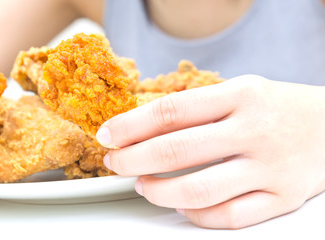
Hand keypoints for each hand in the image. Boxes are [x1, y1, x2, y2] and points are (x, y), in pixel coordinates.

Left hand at [96, 75, 324, 228]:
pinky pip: (227, 217)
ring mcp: (268, 168)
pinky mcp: (280, 198)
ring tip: (142, 185)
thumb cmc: (276, 107)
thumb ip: (197, 109)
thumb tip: (143, 127)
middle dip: (132, 159)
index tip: (108, 134)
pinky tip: (180, 205)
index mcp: (240, 96)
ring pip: (198, 190)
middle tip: (114, 163)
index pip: (171, 110)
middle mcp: (253, 131)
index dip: (131, 125)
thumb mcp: (239, 92)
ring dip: (158, 191)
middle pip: (176, 150)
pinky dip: (195, 215)